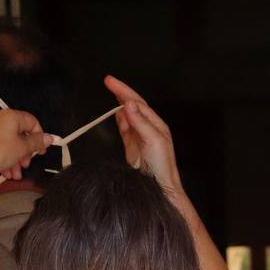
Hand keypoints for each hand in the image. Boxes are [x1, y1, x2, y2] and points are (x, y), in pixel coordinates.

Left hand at [0, 109, 48, 179]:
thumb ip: (37, 142)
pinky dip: (5, 157)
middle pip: (20, 134)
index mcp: (11, 116)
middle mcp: (0, 118)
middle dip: (25, 152)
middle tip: (26, 163)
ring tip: (16, 173)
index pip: (32, 122)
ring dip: (15, 159)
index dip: (39, 137)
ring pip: (9, 143)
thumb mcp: (23, 148)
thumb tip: (49, 138)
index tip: (41, 149)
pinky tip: (6, 171)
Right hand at [103, 75, 181, 192]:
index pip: (137, 102)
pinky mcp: (133, 148)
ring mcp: (140, 137)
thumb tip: (129, 104)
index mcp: (156, 124)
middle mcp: (149, 128)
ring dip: (120, 104)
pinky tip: (117, 115)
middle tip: (108, 81)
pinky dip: (120, 121)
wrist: (160, 187)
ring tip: (112, 92)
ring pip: (128, 116)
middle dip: (121, 92)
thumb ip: (140, 122)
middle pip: (133, 105)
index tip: (110, 81)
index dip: (124, 91)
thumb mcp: (153, 140)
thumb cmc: (162, 166)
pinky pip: (125, 130)